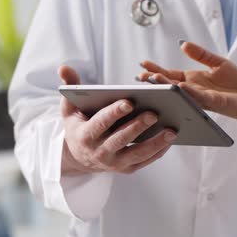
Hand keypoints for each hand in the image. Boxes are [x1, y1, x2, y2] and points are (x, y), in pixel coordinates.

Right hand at [59, 66, 176, 175]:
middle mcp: (99, 152)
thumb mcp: (69, 108)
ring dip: (155, 142)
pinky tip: (170, 138)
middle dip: (138, 126)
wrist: (80, 157)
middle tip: (155, 113)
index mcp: (85, 136)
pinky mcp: (127, 169)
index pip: (101, 123)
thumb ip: (70, 87)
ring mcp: (114, 163)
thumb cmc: (79, 126)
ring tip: (172, 129)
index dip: (114, 113)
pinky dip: (159, 151)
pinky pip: (145, 160)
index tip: (129, 101)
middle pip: (121, 139)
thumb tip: (64, 67)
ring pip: (137, 153)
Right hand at [137, 41, 236, 124]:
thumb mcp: (217, 63)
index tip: (142, 65)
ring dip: (167, 86)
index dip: (156, 70)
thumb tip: (183, 43)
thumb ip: (200, 54)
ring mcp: (202, 98)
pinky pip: (199, 97)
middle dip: (155, 81)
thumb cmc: (235, 83)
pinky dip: (189, 92)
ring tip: (154, 80)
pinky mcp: (214, 103)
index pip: (170, 75)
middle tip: (140, 77)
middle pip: (170, 85)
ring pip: (181, 92)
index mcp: (192, 81)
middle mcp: (193, 91)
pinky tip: (180, 86)